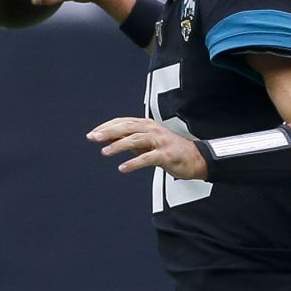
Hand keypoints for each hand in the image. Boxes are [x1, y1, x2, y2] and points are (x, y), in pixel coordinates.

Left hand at [88, 116, 206, 179]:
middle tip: (94, 138)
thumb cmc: (171, 151)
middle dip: (108, 132)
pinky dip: (134, 163)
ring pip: (136, 139)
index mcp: (148, 125)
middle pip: (127, 127)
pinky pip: (147, 158)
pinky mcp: (166, 155)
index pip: (123, 122)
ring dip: (119, 145)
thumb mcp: (148, 144)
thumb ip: (130, 141)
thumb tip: (109, 140)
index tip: (93, 133)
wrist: (197, 159)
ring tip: (105, 152)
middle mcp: (153, 130)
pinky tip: (123, 168)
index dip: (107, 126)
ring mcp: (160, 141)